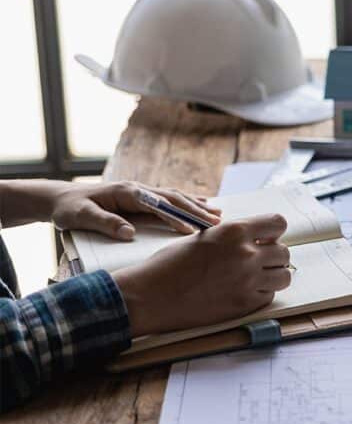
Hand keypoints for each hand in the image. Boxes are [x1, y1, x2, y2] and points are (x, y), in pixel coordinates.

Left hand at [50, 181, 220, 239]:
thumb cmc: (69, 209)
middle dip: (197, 211)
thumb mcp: (81, 217)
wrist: (61, 198)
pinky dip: (188, 201)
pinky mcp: (141, 197)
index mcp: (127, 193)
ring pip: (175, 197)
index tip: (195, 229)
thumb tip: (129, 234)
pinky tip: (202, 204)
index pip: (160, 206)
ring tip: (218, 214)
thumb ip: (105, 223)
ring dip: (197, 205)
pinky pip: (169, 198)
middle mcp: (138, 189)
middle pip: (174, 199)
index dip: (178, 217)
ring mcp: (141, 191)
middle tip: (218, 223)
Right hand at [112, 213, 290, 336]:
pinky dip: (261, 294)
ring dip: (273, 275)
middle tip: (257, 261)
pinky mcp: (243, 305)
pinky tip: (243, 291)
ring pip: (284, 276)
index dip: (273, 232)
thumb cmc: (169, 264)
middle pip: (284, 252)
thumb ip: (233, 236)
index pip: (278, 224)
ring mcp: (247, 281)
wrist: (149, 296)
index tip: (265, 239)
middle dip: (273, 256)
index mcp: (235, 231)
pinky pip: (269, 296)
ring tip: (255, 277)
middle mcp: (246, 254)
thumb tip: (256, 239)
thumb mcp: (204, 237)